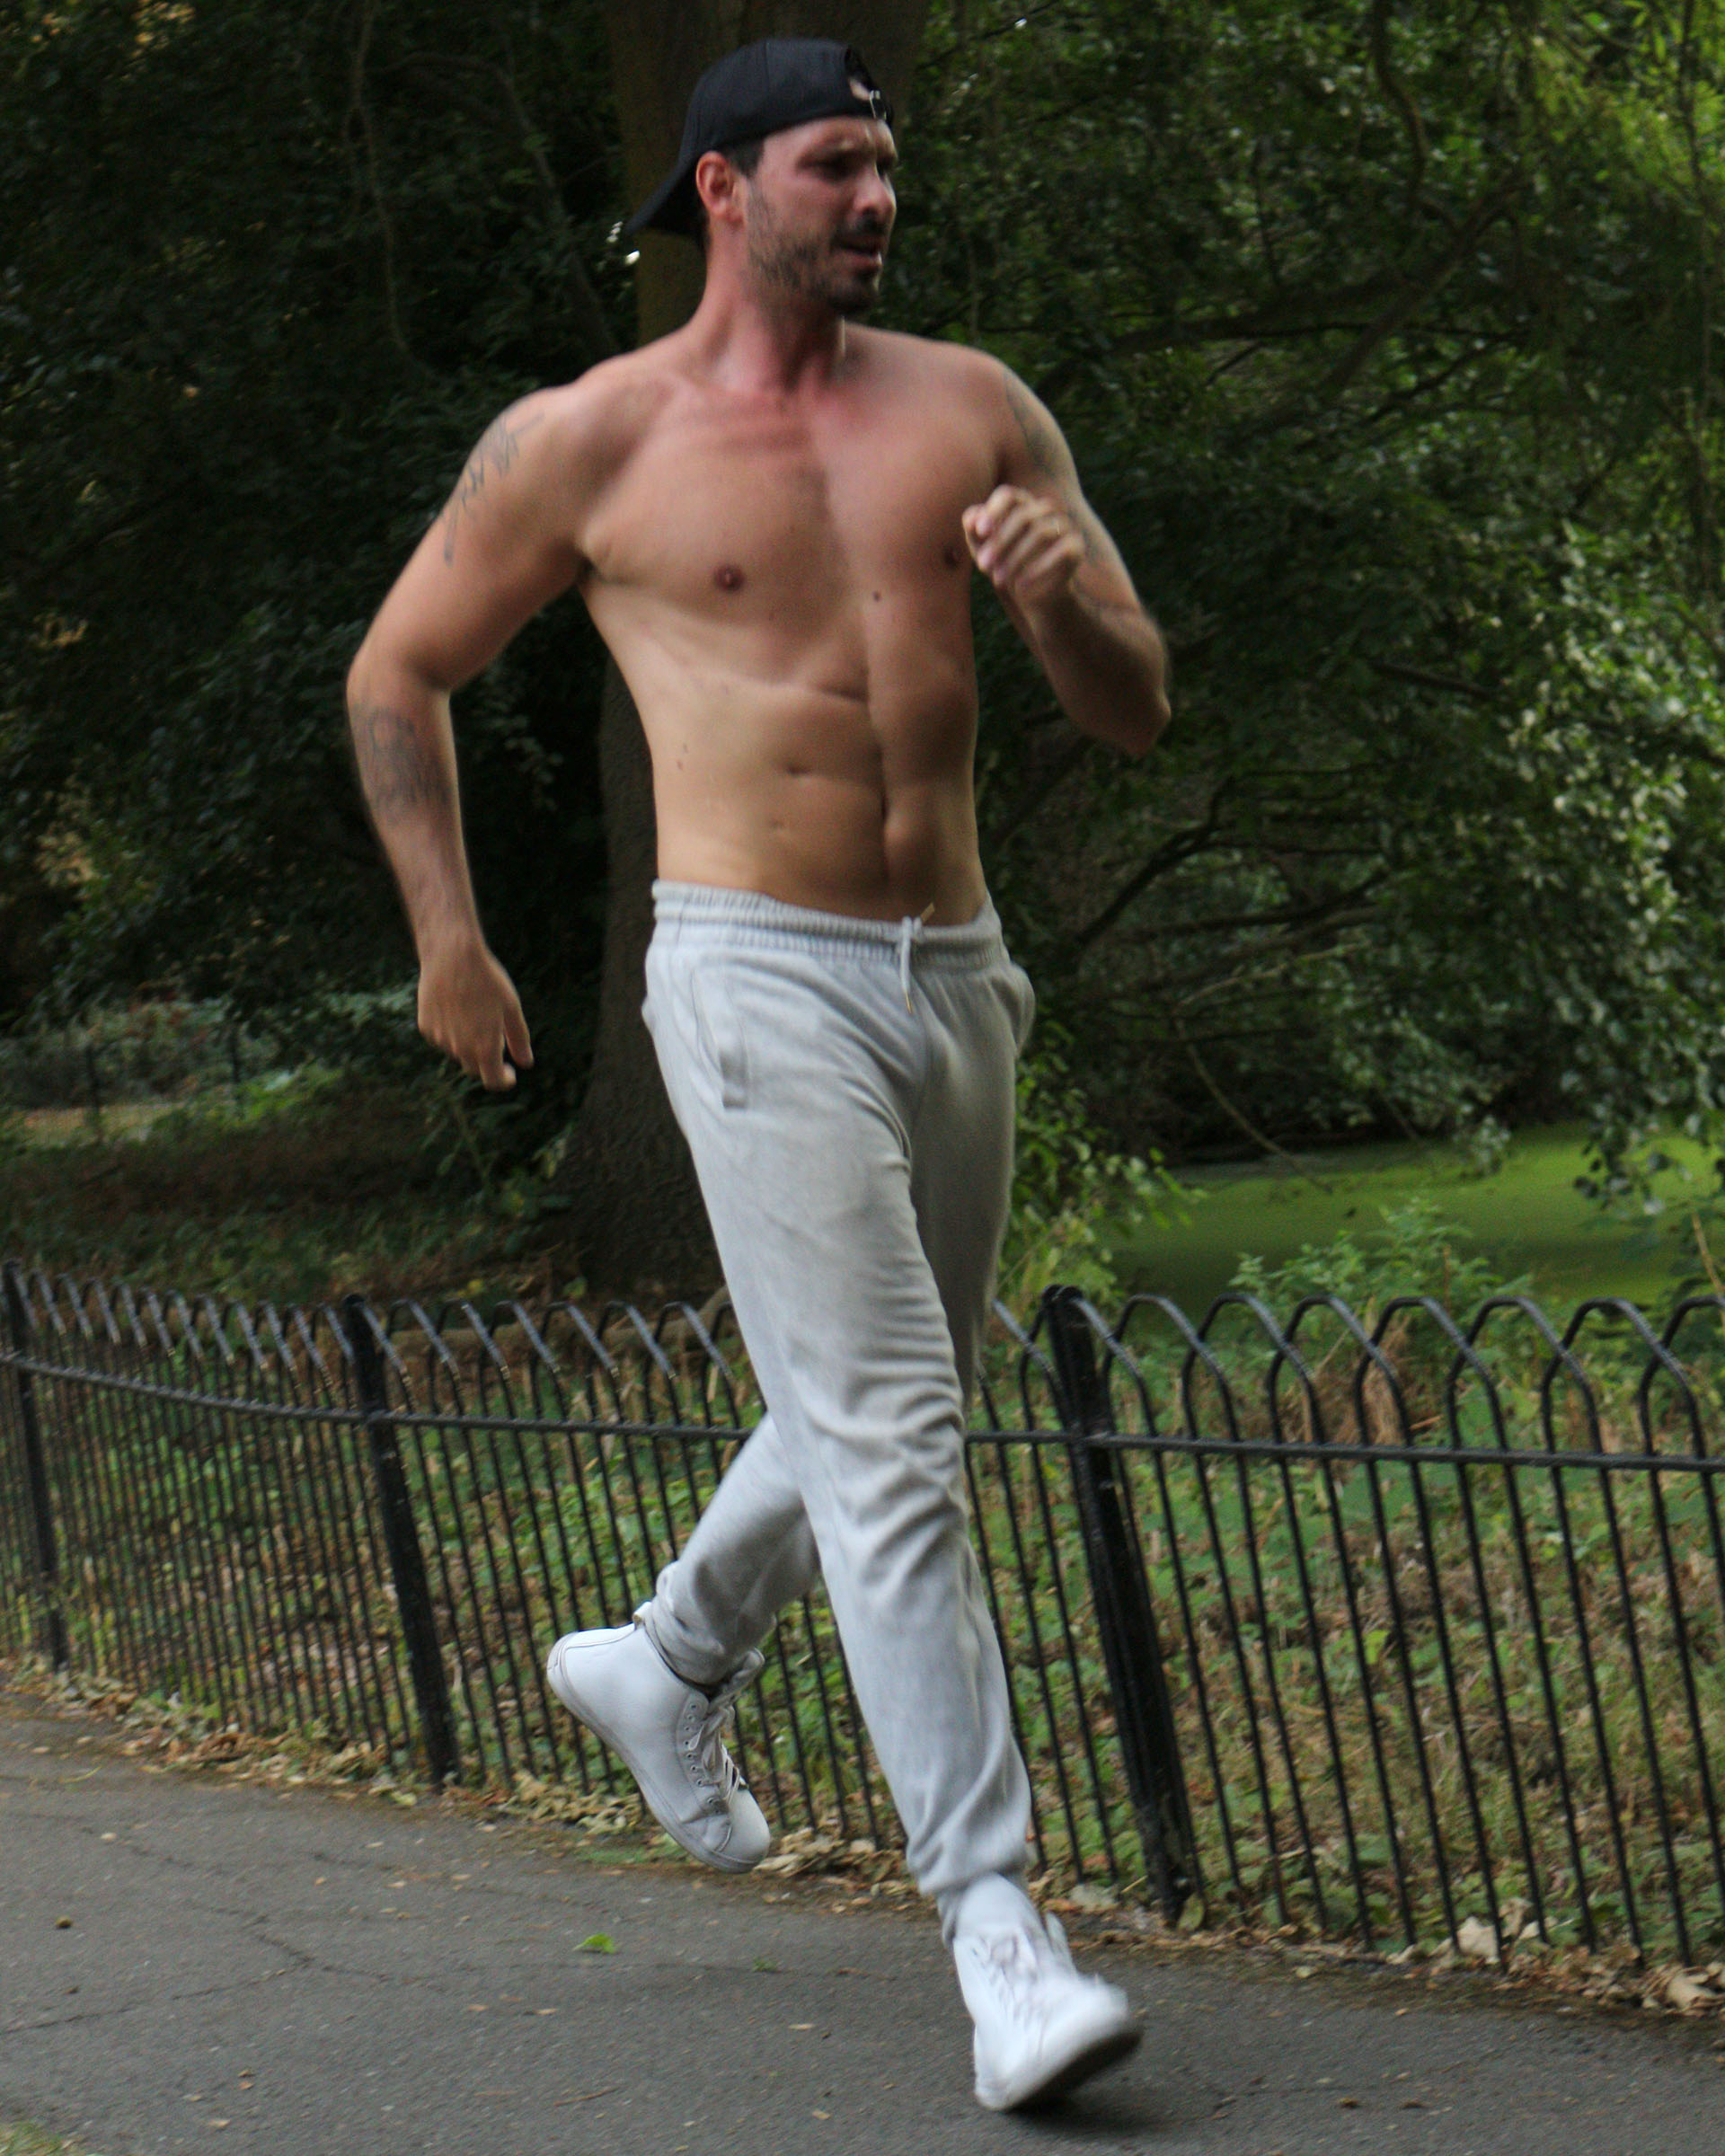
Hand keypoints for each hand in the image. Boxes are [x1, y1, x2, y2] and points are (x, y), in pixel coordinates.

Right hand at [417, 934, 533, 1089]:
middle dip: (487, 1061)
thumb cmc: (488, 980)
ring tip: (475, 1011)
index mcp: (485, 1047)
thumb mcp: (511, 1008)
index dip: (504, 1080)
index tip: (510, 1073)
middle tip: (496, 1040)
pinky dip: (451, 1032)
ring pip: (457, 1051)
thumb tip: (526, 1063)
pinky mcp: (426, 1027)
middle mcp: (460, 1049)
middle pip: (475, 1068)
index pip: (493, 1080)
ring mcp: (440, 1039)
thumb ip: (519, 1040)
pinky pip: (442, 1038)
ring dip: (468, 1043)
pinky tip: (457, 1007)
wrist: (452, 956)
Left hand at [962, 486, 1084, 612]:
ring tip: (997, 580)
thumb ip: (974, 531)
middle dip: (1000, 542)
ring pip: (1041, 533)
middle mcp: (1046, 509)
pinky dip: (1038, 570)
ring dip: (1015, 558)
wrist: (1031, 592)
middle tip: (983, 566)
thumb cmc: (1003, 562)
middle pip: (1024, 515)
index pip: (1008, 495)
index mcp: (1022, 503)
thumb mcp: (983, 548)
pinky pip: (1061, 552)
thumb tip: (972, 520)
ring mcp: (1064, 525)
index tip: (980, 532)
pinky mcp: (1076, 547)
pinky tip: (1021, 587)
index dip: (994, 510)